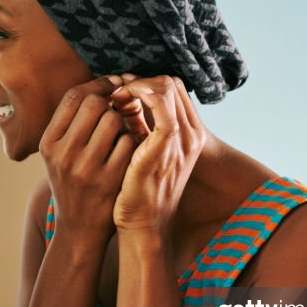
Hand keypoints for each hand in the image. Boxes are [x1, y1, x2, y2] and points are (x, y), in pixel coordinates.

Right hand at [39, 76, 136, 246]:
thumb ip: (72, 124)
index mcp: (48, 144)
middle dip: (111, 103)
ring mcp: (86, 168)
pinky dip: (133, 143)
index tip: (113, 84)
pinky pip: (129, 143)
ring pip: (114, 120)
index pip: (73, 97)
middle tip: (119, 111)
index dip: (96, 84)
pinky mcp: (109, 180)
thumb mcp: (59, 156)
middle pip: (94, 104)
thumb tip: (100, 86)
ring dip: (124, 122)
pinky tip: (130, 152)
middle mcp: (63, 154)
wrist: (79, 231)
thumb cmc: (73, 185)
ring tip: (122, 133)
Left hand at [111, 76, 206, 233]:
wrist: (144, 226)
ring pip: (166, 87)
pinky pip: (160, 104)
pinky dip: (139, 94)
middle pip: (171, 84)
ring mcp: (181, 139)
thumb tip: (123, 103)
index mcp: (190, 136)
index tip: (122, 91)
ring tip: (115, 95)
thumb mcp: (146, 155)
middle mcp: (191, 135)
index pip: (174, 89)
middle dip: (140, 81)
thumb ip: (142, 129)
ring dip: (137, 84)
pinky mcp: (166, 145)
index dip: (147, 83)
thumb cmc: (139, 193)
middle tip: (115, 90)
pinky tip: (119, 101)